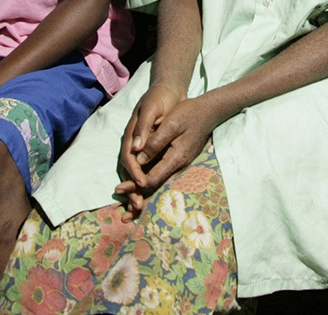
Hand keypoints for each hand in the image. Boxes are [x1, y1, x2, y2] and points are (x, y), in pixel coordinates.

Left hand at [115, 92, 221, 213]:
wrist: (209, 112)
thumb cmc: (189, 114)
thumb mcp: (171, 124)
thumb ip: (155, 143)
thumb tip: (139, 160)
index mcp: (175, 158)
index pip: (151, 179)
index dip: (134, 186)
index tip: (119, 189)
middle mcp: (179, 166)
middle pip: (157, 189)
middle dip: (140, 201)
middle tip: (123, 215)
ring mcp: (180, 165)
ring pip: (161, 186)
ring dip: (145, 197)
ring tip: (130, 209)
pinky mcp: (179, 161)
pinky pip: (164, 177)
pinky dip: (152, 186)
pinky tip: (143, 190)